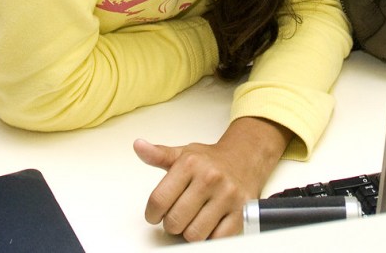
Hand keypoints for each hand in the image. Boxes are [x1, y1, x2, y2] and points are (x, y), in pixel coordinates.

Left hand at [133, 118, 290, 240]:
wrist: (246, 157)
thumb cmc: (212, 160)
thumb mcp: (183, 153)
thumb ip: (158, 154)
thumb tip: (139, 146)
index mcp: (190, 164)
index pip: (158, 201)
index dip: (152, 214)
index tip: (156, 214)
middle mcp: (210, 178)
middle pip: (175, 221)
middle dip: (172, 223)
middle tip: (178, 216)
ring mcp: (227, 196)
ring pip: (194, 234)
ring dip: (189, 232)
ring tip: (193, 220)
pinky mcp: (242, 211)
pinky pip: (217, 239)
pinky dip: (210, 237)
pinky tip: (209, 224)